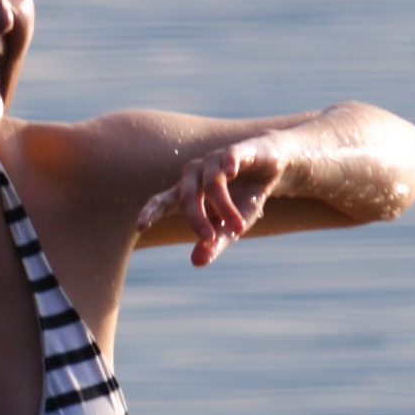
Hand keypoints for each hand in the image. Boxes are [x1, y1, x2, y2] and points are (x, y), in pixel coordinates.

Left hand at [137, 135, 283, 266]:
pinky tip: (231, 172)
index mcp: (188, 192)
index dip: (151, 212)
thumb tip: (196, 263)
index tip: (140, 226)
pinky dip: (229, 163)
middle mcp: (195, 174)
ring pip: (211, 183)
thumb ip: (214, 243)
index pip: (163, 201)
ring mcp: (214, 160)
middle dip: (197, 220)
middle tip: (209, 240)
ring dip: (224, 207)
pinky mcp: (237, 151)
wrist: (273, 168)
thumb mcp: (232, 226)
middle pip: (188, 197)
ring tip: (239, 228)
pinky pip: (228, 155)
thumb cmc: (245, 197)